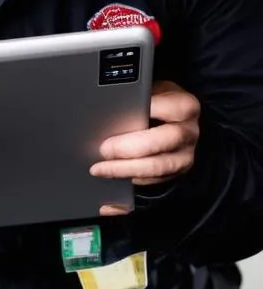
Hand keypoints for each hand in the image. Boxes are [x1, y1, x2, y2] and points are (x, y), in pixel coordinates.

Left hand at [91, 80, 200, 215]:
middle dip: (130, 148)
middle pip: (163, 143)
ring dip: (126, 171)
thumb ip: (138, 95)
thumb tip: (112, 100)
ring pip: (158, 169)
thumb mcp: (153, 90)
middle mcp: (187, 134)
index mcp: (185, 107)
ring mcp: (183, 157)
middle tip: (104, 149)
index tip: (121, 112)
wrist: (176, 123)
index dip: (149, 110)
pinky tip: (109, 198)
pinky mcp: (173, 175)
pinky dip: (129, 195)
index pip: (172, 108)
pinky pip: (151, 187)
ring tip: (100, 169)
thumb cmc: (157, 102)